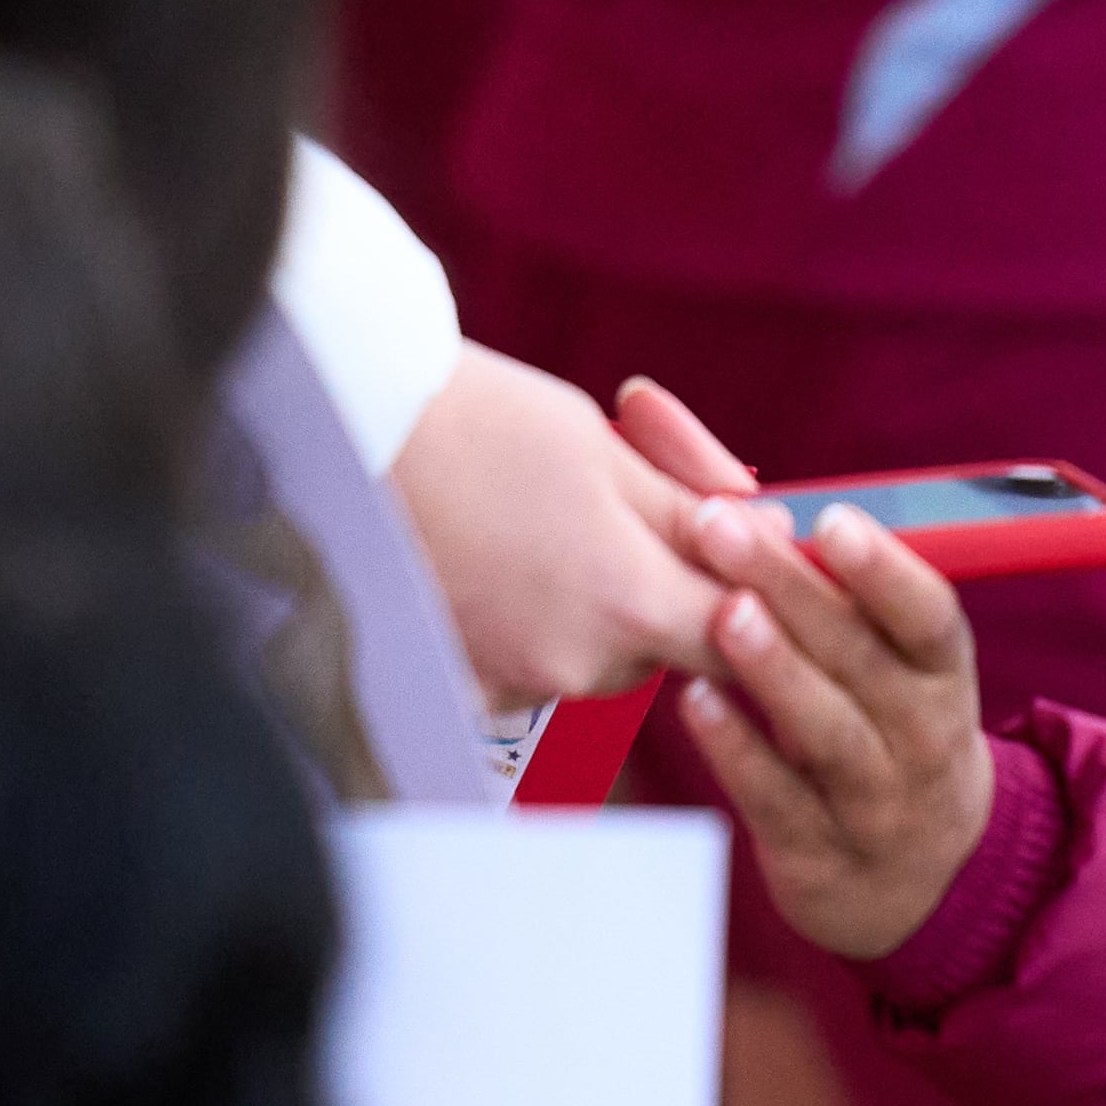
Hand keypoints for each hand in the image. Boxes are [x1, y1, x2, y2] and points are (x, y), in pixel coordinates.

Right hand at [393, 352, 765, 708]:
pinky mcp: (455, 688)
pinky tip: (488, 562)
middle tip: (616, 514)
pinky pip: (522, 666)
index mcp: (628, 601)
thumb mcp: (609, 446)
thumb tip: (764, 539)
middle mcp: (574, 664)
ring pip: (590, 658)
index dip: (745, 594)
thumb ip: (694, 509)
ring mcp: (508, 684)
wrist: (341, 424)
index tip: (729, 555)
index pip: (734, 635)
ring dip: (590, 607)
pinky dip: (522, 623)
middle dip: (658, 592)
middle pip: (659, 651)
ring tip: (536, 526)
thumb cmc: (481, 418)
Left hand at [669, 500, 991, 966]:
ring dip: (774, 670)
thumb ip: (817, 581)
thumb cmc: (875, 727)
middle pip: (864, 659)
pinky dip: (739, 750)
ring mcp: (875, 802)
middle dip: (794, 588)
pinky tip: (694, 702)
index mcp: (940, 673)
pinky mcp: (820, 856)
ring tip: (722, 612)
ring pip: (829, 733)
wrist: (912, 882)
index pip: (930, 617)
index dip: (886, 570)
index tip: (832, 518)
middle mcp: (922, 736)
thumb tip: (734, 493)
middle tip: (720, 526)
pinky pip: (778, 800)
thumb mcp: (880, 660)